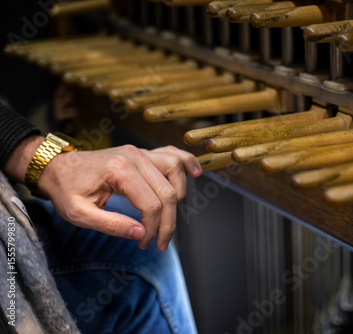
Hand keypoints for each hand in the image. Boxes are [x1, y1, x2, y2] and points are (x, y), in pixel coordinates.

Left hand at [38, 144, 201, 250]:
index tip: (144, 243)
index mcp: (119, 171)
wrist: (57, 166)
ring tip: (172, 216)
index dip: (153, 229)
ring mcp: (140, 152)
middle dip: (168, 222)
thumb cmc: (65, 189)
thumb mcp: (79, 213)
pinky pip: (171, 154)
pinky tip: (196, 172)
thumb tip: (141, 234)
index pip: (151, 204)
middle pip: (167, 192)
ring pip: (175, 171)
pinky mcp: (142, 153)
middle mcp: (134, 157)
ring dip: (180, 194)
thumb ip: (111, 225)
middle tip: (161, 242)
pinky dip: (186, 162)